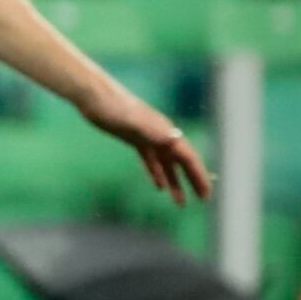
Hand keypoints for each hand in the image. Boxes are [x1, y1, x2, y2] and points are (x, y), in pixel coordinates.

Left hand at [79, 89, 213, 206]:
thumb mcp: (133, 121)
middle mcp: (161, 134)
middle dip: (193, 181)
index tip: (206, 195)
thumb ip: (153, 131)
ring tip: (180, 203)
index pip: (189, 158)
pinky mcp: (134, 138)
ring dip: (175, 182)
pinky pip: (151, 160)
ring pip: (167, 164)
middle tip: (203, 201)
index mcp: (166, 132)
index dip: (199, 176)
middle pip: (182, 162)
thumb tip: (174, 139)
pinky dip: (156, 173)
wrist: (94, 96)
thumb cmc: (114, 107)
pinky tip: (159, 187)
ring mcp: (148, 137)